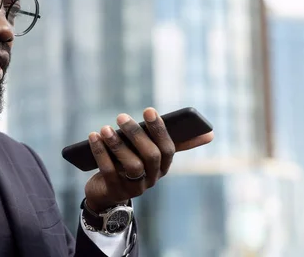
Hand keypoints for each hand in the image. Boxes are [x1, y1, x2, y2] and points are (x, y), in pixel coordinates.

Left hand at [84, 107, 213, 211]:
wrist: (106, 193)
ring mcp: (135, 187)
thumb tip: (209, 134)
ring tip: (105, 128)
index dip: (159, 129)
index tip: (149, 110)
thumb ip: (171, 142)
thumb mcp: (149, 153)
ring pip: (131, 165)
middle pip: (150, 156)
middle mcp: (152, 178)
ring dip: (117, 144)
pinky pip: (109, 171)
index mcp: (162, 166)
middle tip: (121, 116)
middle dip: (136, 134)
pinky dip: (100, 152)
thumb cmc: (131, 164)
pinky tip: (93, 137)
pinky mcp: (115, 191)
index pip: (168, 148)